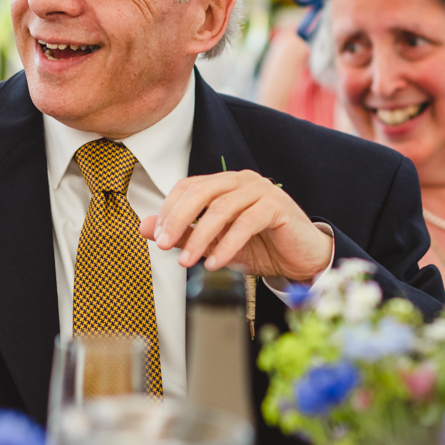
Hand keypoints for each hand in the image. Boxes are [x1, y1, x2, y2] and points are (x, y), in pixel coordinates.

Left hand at [139, 170, 332, 284]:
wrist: (300, 260)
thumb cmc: (260, 248)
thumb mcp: (214, 245)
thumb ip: (183, 235)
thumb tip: (145, 228)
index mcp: (224, 184)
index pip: (188, 186)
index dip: (169, 209)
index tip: (157, 235)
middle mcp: (241, 181)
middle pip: (201, 191)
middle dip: (178, 218)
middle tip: (164, 244)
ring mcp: (261, 190)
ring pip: (222, 207)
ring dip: (200, 236)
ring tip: (187, 260)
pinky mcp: (277, 206)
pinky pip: (246, 223)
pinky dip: (227, 244)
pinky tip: (216, 263)